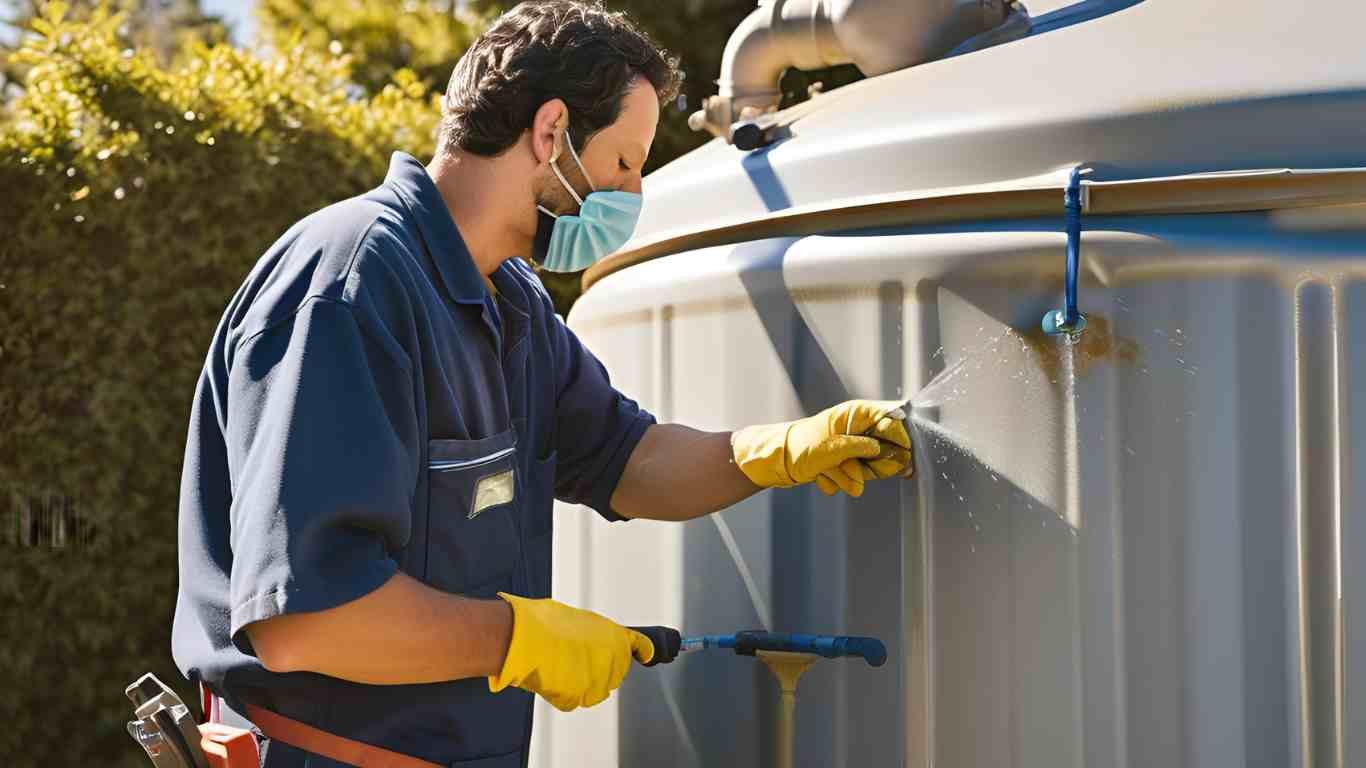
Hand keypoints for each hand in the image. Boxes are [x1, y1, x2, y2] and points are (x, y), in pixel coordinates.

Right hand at [488, 593, 653, 710]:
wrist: (526, 639)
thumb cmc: (546, 624)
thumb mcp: (578, 620)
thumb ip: (594, 633)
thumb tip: (590, 638)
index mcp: (615, 637)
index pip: (641, 647)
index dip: (643, 651)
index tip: (648, 655)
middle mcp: (613, 661)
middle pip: (614, 671)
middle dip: (597, 666)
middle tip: (574, 655)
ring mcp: (598, 682)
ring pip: (595, 687)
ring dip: (581, 680)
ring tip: (560, 663)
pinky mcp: (580, 699)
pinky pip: (574, 699)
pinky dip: (564, 691)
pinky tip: (552, 676)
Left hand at [730, 399, 912, 497]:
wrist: (775, 463)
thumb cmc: (801, 448)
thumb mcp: (833, 448)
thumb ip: (864, 449)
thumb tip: (895, 456)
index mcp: (858, 413)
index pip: (896, 421)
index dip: (901, 441)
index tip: (903, 460)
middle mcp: (859, 428)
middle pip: (888, 450)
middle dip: (867, 467)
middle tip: (848, 467)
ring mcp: (853, 447)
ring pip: (871, 470)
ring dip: (848, 476)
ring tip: (827, 471)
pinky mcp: (846, 463)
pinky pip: (855, 478)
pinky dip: (839, 481)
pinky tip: (821, 476)